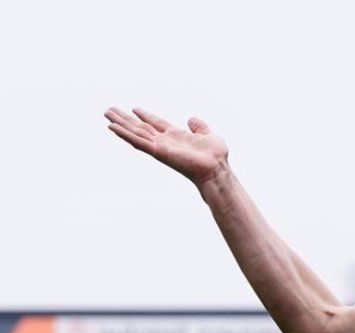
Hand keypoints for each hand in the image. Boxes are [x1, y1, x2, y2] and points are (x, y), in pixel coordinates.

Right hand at [105, 107, 228, 185]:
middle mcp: (165, 141)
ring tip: (106, 114)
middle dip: (126, 119)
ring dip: (120, 124)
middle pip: (141, 127)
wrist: (215, 168)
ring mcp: (159, 146)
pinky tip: (112, 127)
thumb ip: (199, 127)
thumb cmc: (215, 156)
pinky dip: (124, 134)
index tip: (134, 109)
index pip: (156, 124)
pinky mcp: (157, 152)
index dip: (146, 116)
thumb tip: (191, 119)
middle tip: (110, 110)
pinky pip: (137, 141)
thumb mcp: (209, 135)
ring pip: (135, 133)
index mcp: (176, 136)